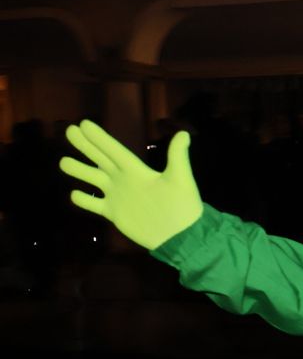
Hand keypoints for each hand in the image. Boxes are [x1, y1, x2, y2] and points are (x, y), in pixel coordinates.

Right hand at [60, 120, 202, 249]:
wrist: (180, 235)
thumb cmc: (182, 205)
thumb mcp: (181, 179)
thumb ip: (177, 157)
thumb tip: (184, 134)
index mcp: (137, 170)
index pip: (114, 150)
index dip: (100, 138)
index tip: (83, 123)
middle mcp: (124, 180)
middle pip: (100, 159)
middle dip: (85, 146)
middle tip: (69, 130)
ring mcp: (118, 197)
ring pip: (93, 179)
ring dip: (79, 170)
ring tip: (62, 161)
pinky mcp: (115, 213)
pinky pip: (95, 205)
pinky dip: (84, 200)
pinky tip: (73, 194)